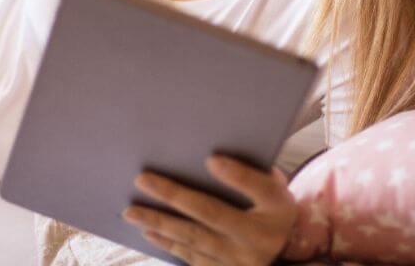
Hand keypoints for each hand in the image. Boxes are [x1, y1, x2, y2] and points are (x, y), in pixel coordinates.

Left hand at [122, 155, 297, 265]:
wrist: (281, 254)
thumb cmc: (270, 209)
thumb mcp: (274, 190)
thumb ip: (251, 174)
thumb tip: (211, 159)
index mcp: (277, 210)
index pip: (259, 188)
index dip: (236, 175)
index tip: (210, 159)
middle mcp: (259, 239)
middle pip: (212, 214)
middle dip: (174, 195)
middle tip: (142, 179)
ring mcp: (239, 261)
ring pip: (194, 238)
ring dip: (160, 222)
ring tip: (132, 210)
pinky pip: (191, 257)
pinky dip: (168, 243)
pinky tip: (148, 230)